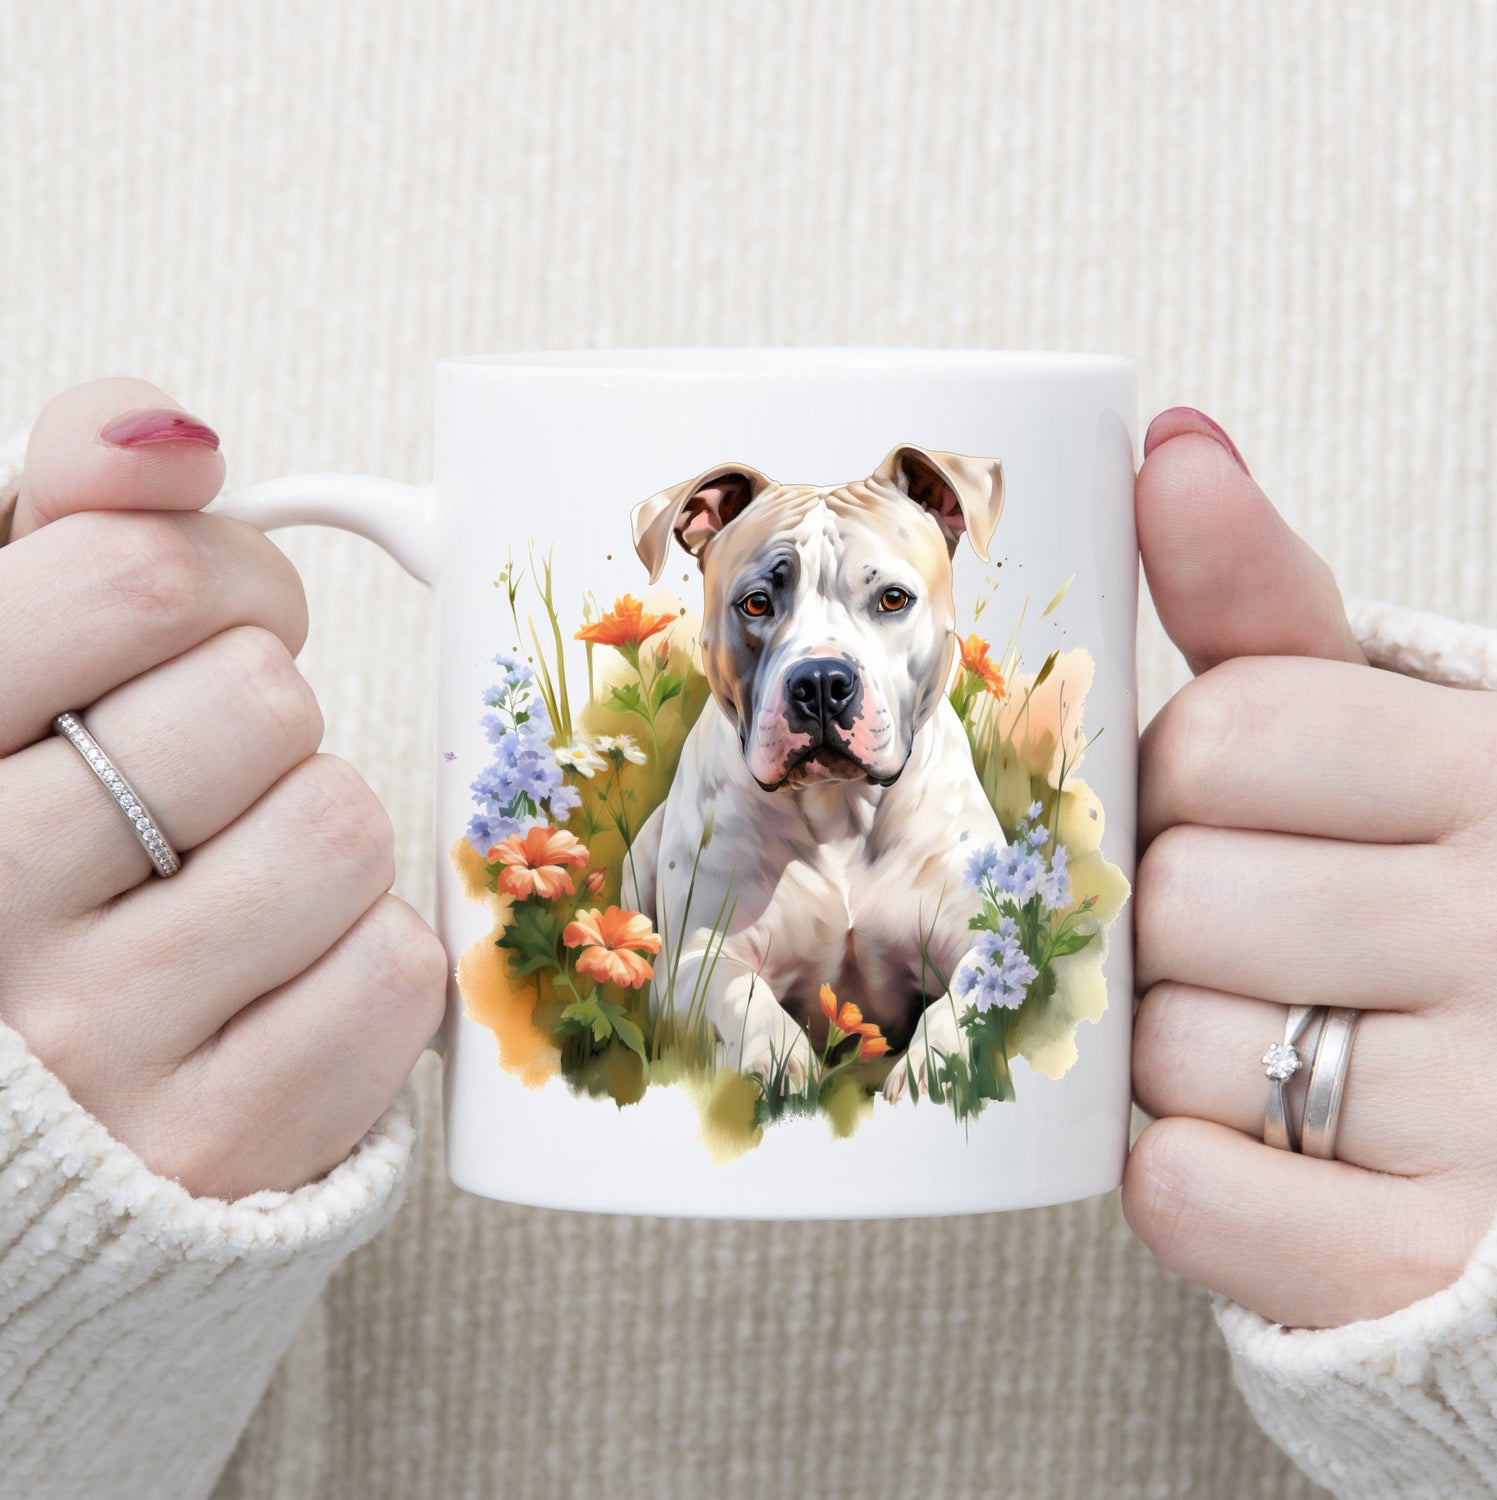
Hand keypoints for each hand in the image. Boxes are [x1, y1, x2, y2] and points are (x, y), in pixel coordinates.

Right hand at [0, 379, 444, 1198]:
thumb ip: (69, 522)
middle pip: (260, 701)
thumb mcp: (1, 665)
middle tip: (209, 768)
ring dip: (315, 832)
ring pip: (340, 828)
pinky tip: (272, 978)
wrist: (24, 1116)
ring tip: (228, 878)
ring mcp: (96, 1047)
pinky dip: (362, 957)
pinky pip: (392, 973)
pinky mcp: (218, 1146)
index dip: (222, 577)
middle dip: (262, 711)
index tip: (209, 620)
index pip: (136, 581)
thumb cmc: (25, 847)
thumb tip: (173, 433)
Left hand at [1123, 407, 1496, 1329]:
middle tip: (1233, 933)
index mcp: (1493, 770)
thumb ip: (1263, 600)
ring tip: (1259, 1034)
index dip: (1183, 775)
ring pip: (1173, 1048)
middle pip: (1181, 893)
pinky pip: (1193, 1195)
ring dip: (1170, 1046)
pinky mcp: (1421, 1256)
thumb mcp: (1370, 724)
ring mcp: (1489, 1109)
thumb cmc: (1413, 879)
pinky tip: (1237, 1144)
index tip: (1224, 803)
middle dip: (1167, 914)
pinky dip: (1181, 1175)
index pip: (1232, 731)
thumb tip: (1170, 442)